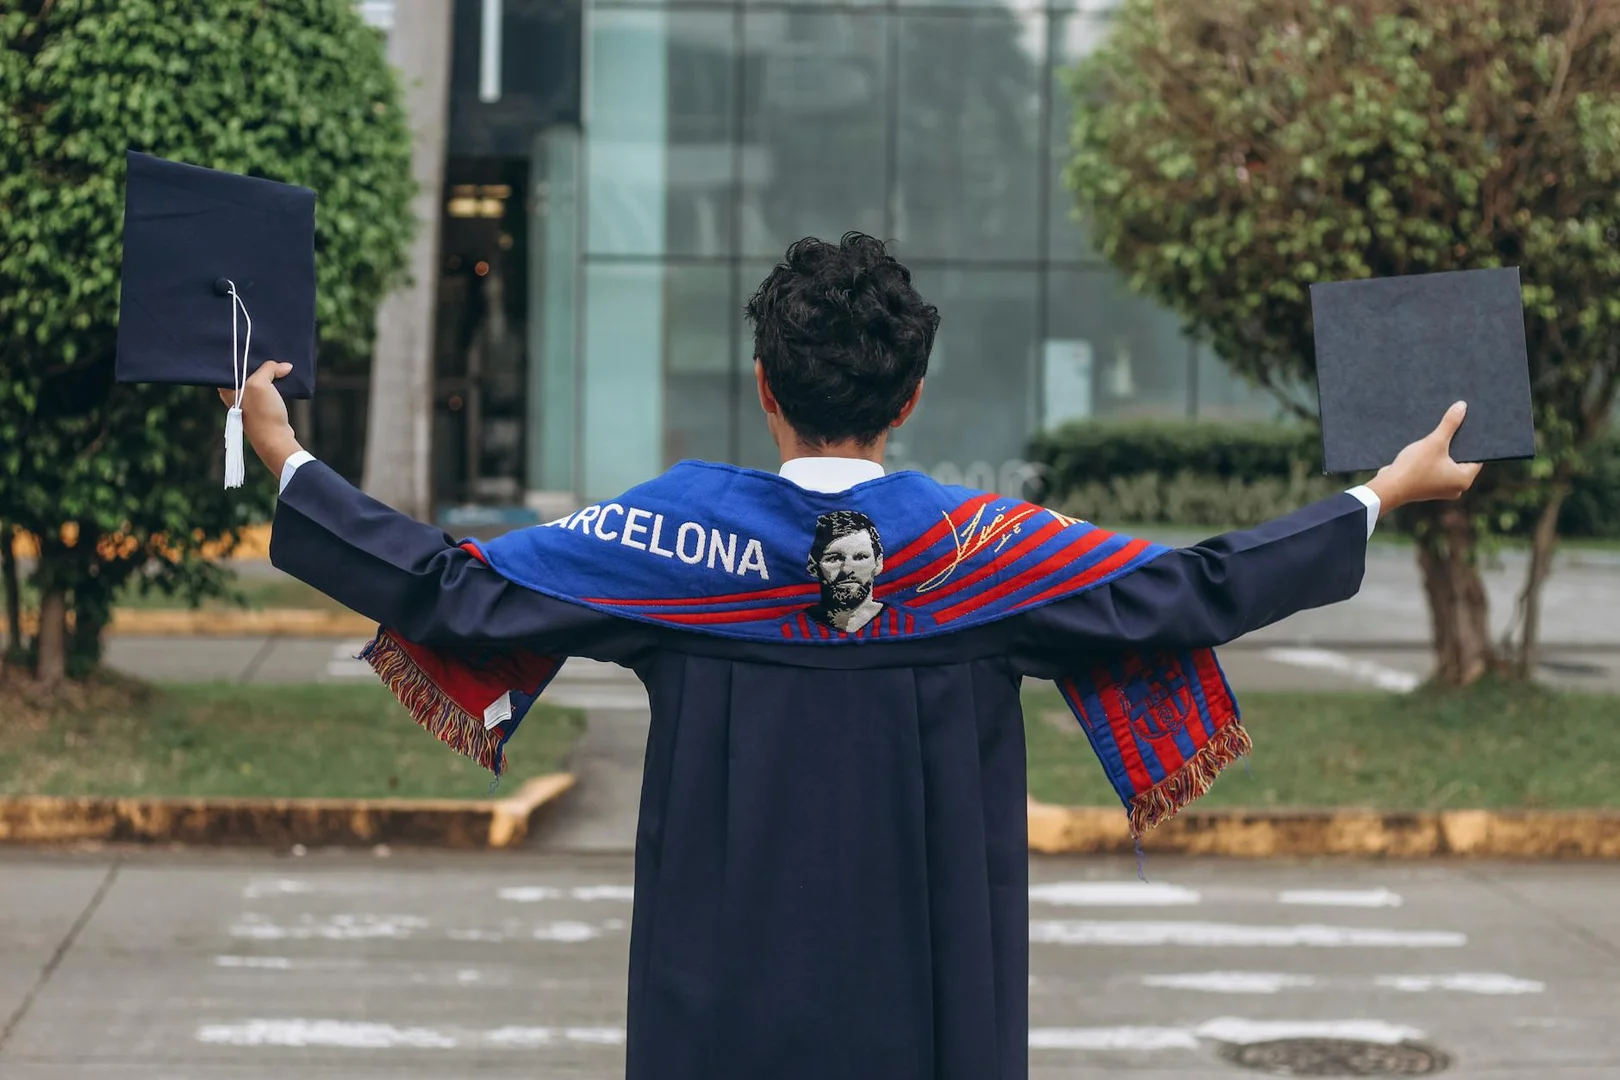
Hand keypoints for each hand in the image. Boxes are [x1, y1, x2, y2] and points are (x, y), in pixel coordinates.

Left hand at [218, 361, 302, 478]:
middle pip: (245, 370)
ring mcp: (248, 401)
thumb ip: (269, 368)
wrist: (275, 439)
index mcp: (227, 388)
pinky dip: (274, 382)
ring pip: (258, 378)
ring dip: (268, 372)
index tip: (253, 344)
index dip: (241, 353)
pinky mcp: (261, 406)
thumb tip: (285, 366)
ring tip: (278, 362)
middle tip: (268, 350)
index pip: (231, 364)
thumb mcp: (260, 384)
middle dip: (257, 361)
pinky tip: (283, 376)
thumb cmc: (262, 413)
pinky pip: (267, 388)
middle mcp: (234, 393)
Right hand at [1365, 401, 1484, 514]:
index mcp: (1464, 480)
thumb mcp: (1435, 442)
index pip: (1477, 457)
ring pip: (1448, 465)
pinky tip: (1425, 449)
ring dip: (1443, 452)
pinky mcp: (1428, 488)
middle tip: (1453, 428)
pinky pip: (1437, 470)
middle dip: (1456, 444)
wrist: (1388, 488)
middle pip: (1462, 460)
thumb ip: (1450, 424)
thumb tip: (1462, 406)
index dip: (1473, 440)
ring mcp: (1441, 490)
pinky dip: (1433, 461)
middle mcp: (1456, 488)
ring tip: (1437, 437)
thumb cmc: (1414, 468)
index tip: (1468, 427)